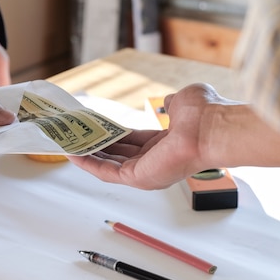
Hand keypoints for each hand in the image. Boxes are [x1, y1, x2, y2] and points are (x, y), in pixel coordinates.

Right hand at [68, 83, 244, 189]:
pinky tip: (72, 152)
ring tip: (66, 142)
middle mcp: (154, 161)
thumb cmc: (204, 114)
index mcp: (164, 145)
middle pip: (118, 154)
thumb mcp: (183, 103)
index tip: (96, 126)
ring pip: (108, 165)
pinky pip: (106, 172)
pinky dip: (88, 163)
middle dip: (96, 145)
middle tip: (75, 134)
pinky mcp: (137, 178)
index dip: (114, 135)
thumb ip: (171, 104)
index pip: (133, 142)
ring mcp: (146, 172)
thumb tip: (169, 102)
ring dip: (87, 154)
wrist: (212, 127)